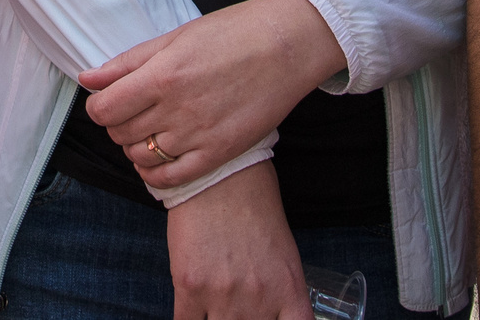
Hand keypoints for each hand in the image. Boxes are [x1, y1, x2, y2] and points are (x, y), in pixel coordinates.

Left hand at [79, 0, 343, 188]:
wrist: (287, 46)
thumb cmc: (232, 33)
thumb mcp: (175, 37)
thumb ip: (127, 62)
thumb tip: (87, 79)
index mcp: (162, 75)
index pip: (103, 110)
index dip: (99, 106)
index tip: (109, 99)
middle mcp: (176, 109)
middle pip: (119, 134)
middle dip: (119, 123)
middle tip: (136, 109)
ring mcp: (198, 135)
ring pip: (141, 157)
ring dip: (138, 145)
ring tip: (154, 127)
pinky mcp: (219, 153)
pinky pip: (171, 178)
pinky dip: (156, 172)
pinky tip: (161, 156)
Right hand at [164, 162, 310, 319]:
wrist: (219, 173)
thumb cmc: (254, 205)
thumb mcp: (283, 252)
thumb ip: (279, 291)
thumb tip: (269, 314)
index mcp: (289, 288)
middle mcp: (259, 297)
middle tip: (239, 311)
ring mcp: (224, 294)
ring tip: (217, 305)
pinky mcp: (190, 286)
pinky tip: (194, 312)